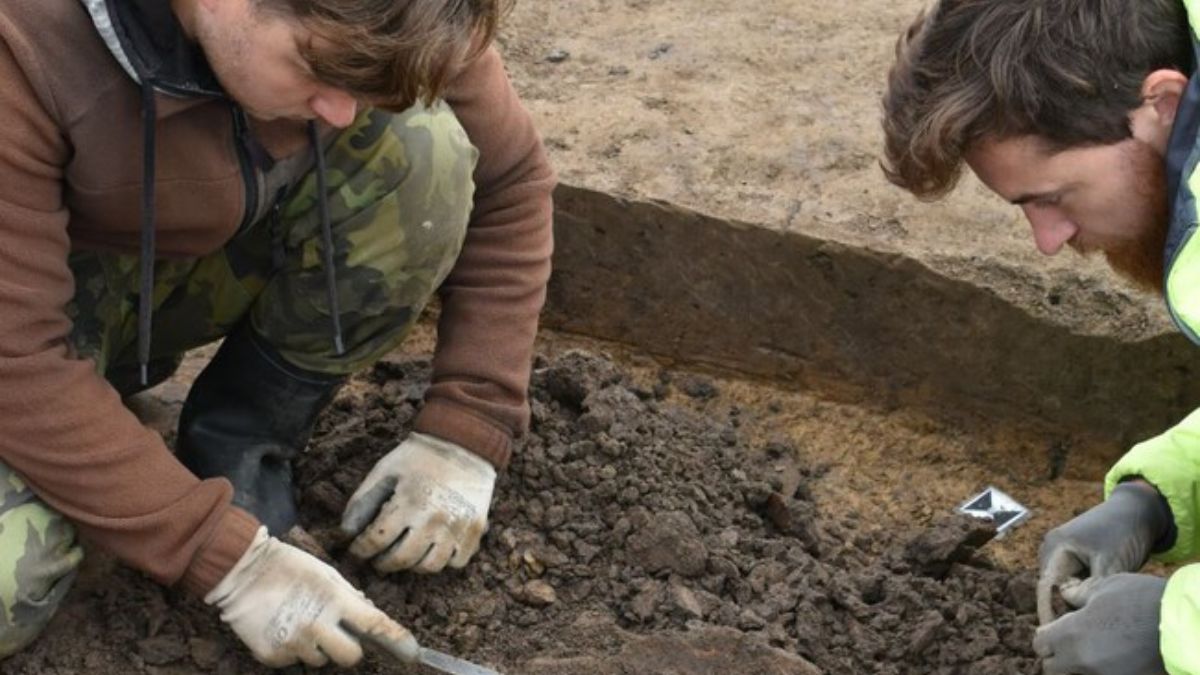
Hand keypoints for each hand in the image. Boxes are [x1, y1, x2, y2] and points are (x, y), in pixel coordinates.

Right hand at [205, 527, 416, 667]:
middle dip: (350, 648)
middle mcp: (317, 625)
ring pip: (321, 660)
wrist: (240, 571)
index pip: (376, 625)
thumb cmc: (289, 567)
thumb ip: (350, 597)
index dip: (397, 641)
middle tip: (337, 632)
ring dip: (319, 647)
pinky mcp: (272, 656)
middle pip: (351, 657)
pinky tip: (283, 627)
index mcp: (335, 600)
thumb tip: (369, 614)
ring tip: (301, 621)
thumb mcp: (327, 573)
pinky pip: (295, 661)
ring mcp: (293, 643)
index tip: (412, 653)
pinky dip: (294, 649)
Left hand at [341, 432, 495, 572]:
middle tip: (377, 558)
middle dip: (382, 563)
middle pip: (401, 560)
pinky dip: (442, 560)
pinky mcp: (474, 531)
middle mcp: (434, 520)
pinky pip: (455, 562)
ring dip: (411, 565)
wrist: (465, 444)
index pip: (375, 541)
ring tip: (405, 553)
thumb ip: (362, 502)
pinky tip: (432, 548)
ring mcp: (457, 528)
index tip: (357, 549)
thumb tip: (345, 533)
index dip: (360, 550)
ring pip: (429, 567)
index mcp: (408, 503)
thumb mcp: (385, 472)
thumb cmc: (419, 457)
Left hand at [1033, 573, 1166, 674]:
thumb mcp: (1105, 587)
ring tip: (1092, 651)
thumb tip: (1064, 596)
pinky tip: (1110, 659)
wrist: (1185, 624)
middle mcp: (1081, 662)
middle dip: (1057, 656)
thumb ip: (1078, 594)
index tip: (1055, 630)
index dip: (1046, 635)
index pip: (1040, 644)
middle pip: (1052, 668)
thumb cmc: (1143, 600)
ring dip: (1076, 666)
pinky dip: (1099, 670)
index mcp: (1070, 635)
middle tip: (1070, 644)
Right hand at [1038, 482, 1169, 623]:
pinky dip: (1080, 585)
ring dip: (1074, 593)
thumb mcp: (1110, 564)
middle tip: (1082, 617)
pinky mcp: (1071, 549)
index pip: (1047, 587)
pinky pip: (1070, 574)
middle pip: (1052, 584)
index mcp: (1055, 547)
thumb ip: (1090, 589)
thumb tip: (1075, 614)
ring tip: (1091, 603)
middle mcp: (1051, 546)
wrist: (1137, 509)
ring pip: (1062, 581)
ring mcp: (1060, 546)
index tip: (1062, 627)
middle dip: (1064, 601)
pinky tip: (1094, 591)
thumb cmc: (1123, 533)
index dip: (1052, 609)